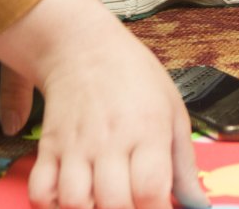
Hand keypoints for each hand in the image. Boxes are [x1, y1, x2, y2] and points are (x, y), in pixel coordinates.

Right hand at [0, 0, 206, 208]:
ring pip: (75, 203)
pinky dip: (53, 204)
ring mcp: (76, 146)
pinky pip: (41, 192)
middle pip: (113, 204)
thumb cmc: (133, 75)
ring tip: (103, 201)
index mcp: (147, 130)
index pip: (150, 190)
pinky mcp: (48, 148)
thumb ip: (184, 163)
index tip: (159, 208)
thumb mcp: (173, 110)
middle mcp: (110, 141)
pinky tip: (71, 197)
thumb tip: (196, 203)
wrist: (83, 46)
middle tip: (133, 204)